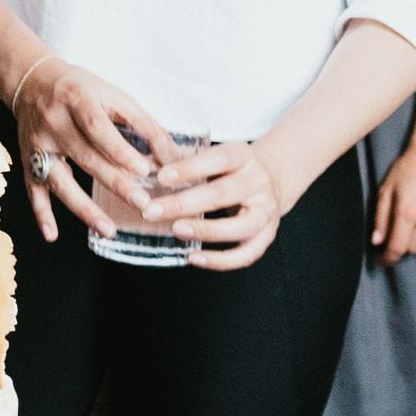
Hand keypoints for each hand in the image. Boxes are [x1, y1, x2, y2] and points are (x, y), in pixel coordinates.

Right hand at [10, 58, 171, 243]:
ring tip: (108, 230)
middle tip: (141, 204)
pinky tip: (52, 234)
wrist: (32, 81)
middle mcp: (53, 122)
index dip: (120, 151)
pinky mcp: (27, 160)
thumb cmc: (81, 89)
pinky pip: (33, 190)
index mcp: (77, 99)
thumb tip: (173, 157)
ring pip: (60, 180)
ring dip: (83, 208)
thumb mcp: (113, 95)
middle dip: (115, 183)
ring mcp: (38, 144)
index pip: (99, 129)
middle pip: (85, 157)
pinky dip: (41, 213)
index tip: (144, 170)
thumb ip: (143, 125)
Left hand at [148, 142, 286, 270]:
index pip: (218, 159)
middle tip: (152, 211)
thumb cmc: (230, 167)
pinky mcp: (268, 236)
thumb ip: (184, 160)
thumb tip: (144, 166)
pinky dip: (221, 260)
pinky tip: (194, 258)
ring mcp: (267, 211)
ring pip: (241, 227)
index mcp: (243, 156)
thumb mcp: (213, 155)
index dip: (189, 168)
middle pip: (223, 194)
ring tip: (176, 231)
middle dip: (185, 204)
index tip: (160, 177)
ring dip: (206, 231)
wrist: (272, 177)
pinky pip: (247, 254)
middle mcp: (258, 182)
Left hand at [371, 139, 415, 266]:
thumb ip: (380, 217)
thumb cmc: (408, 169)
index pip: (397, 247)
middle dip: (403, 245)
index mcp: (408, 211)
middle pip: (413, 249)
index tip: (383, 262)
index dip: (388, 259)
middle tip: (398, 232)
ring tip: (415, 225)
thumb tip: (377, 241)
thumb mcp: (386, 189)